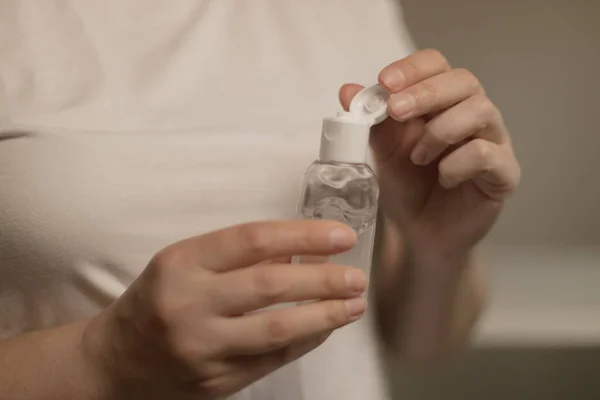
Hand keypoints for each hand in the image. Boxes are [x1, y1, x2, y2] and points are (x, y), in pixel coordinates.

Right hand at [84, 221, 366, 399]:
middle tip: (357, 276)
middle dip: (324, 279)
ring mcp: (202, 348)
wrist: (116, 363)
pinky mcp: (215, 381)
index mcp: (181, 263)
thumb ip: (237, 256)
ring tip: (354, 305)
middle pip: (270, 285)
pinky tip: (325, 328)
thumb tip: (299, 251)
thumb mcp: (184, 265)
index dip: (304, 236)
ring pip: (277, 330)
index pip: (253, 239)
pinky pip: (273, 359)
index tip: (341, 236)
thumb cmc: (156, 301)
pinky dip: (306, 341)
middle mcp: (189, 304)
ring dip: (325, 316)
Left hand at [340, 49, 520, 255]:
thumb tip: (347, 90)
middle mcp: (473, 115)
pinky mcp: (504, 173)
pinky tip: (444, 179)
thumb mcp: (383, 154)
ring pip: (481, 110)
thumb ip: (371, 123)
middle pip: (464, 81)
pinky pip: (487, 153)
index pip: (437, 65)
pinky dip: (458, 164)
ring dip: (440, 130)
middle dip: (426, 93)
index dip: (413, 68)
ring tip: (418, 158)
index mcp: (442, 102)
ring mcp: (493, 141)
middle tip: (396, 111)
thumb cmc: (407, 188)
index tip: (384, 82)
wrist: (419, 235)